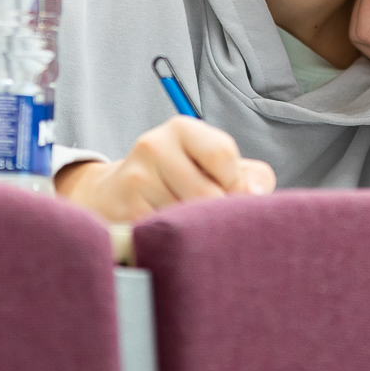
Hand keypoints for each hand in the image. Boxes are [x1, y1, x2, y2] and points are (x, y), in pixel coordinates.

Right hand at [52, 116, 274, 221]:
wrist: (113, 195)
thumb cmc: (180, 181)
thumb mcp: (215, 167)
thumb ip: (252, 176)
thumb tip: (256, 194)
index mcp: (182, 128)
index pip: (223, 154)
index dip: (235, 183)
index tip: (228, 193)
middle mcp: (155, 145)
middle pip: (207, 193)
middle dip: (217, 214)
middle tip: (209, 218)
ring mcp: (137, 177)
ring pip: (187, 219)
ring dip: (196, 231)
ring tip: (185, 224)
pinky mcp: (125, 209)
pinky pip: (167, 234)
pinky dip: (175, 241)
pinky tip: (167, 233)